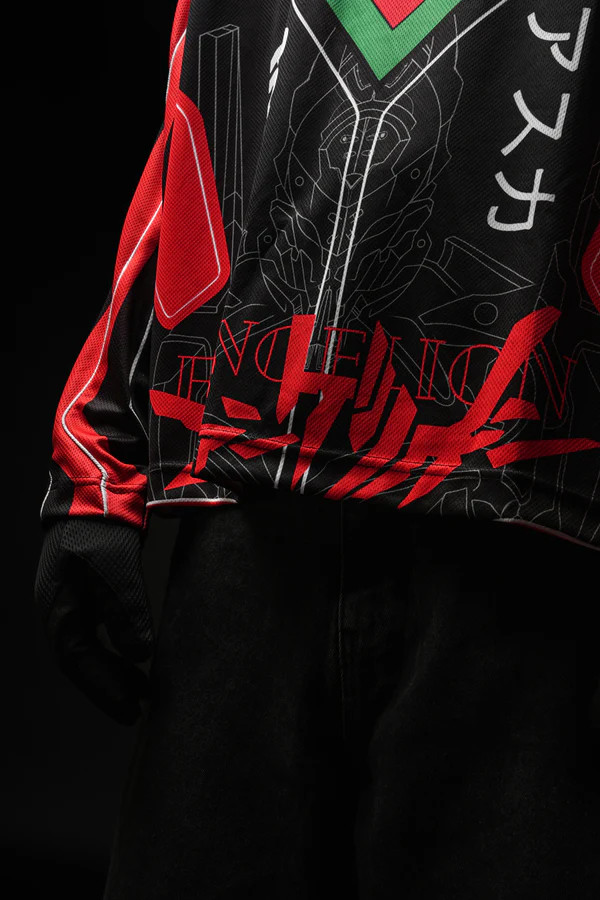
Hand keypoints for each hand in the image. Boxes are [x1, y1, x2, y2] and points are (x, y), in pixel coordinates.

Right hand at [34, 517, 154, 724]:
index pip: (77, 662)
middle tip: (137, 710)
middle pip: (82, 661)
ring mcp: (74, 597)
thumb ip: (127, 611)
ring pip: (92, 646)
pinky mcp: (91, 587)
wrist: (100, 486)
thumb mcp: (116, 568)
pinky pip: (101, 629)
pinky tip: (137, 654)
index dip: (103, 690)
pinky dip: (119, 645)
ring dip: (115, 669)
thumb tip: (137, 654)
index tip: (129, 712)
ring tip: (142, 691)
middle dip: (108, 686)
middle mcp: (61, 606)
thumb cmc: (101, 524)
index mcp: (58, 607)